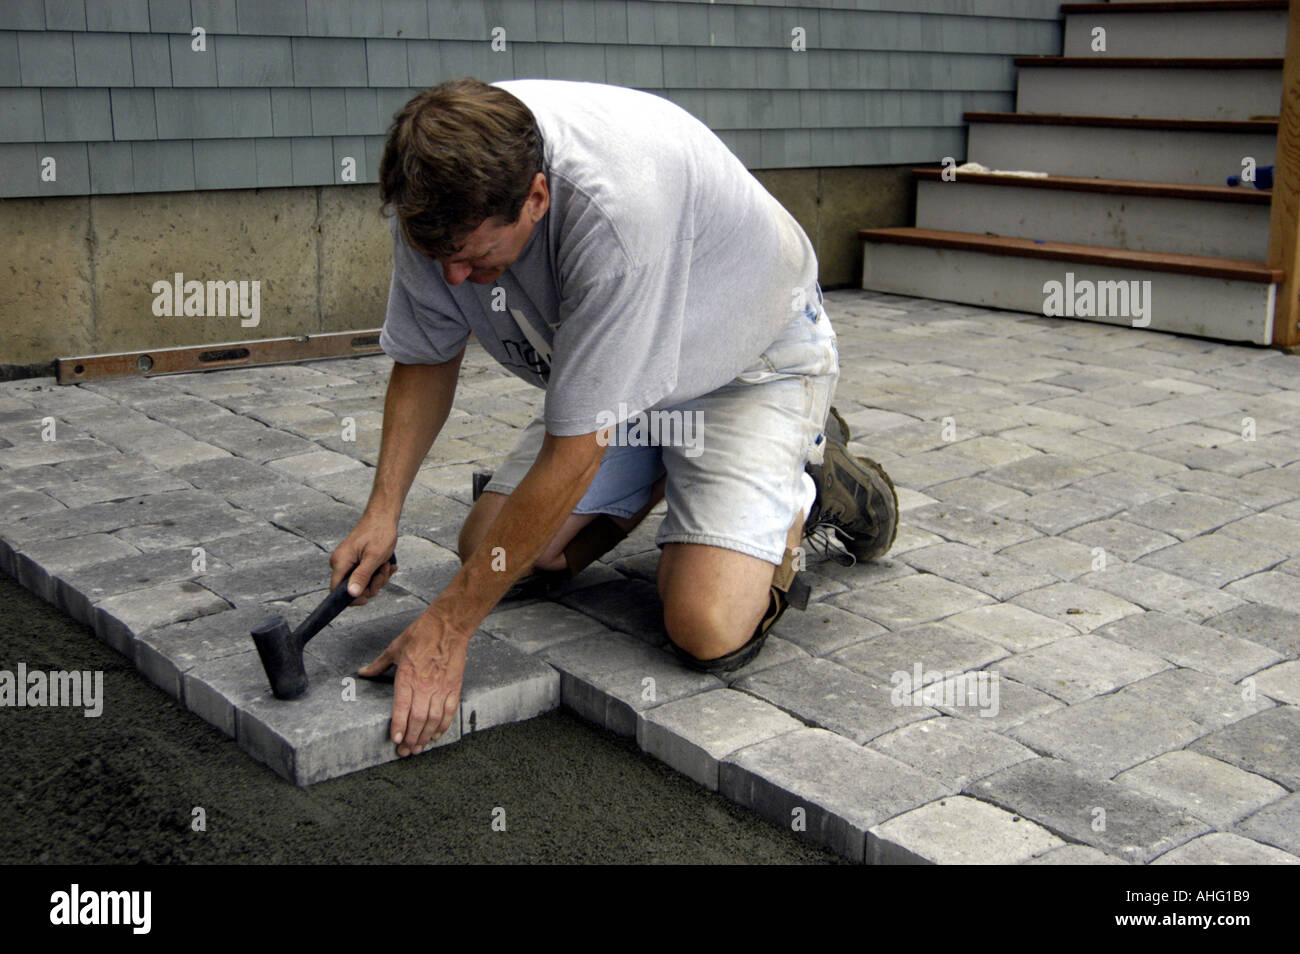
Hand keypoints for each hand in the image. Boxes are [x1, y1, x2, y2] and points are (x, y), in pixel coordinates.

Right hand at [330, 512, 398, 605]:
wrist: (383, 517)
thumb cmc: (379, 533)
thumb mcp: (374, 557)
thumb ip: (362, 576)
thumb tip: (352, 594)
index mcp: (340, 562)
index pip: (336, 591)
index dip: (352, 598)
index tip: (367, 597)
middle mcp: (340, 563)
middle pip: (353, 588)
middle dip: (372, 583)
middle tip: (383, 570)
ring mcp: (348, 562)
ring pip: (362, 582)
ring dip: (378, 577)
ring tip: (386, 564)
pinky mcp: (355, 561)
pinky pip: (366, 575)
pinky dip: (378, 572)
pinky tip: (386, 564)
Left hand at [358, 611, 468, 754]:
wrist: (448, 626)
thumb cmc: (421, 634)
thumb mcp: (395, 648)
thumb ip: (378, 665)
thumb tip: (363, 672)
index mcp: (407, 677)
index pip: (401, 709)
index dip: (398, 727)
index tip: (396, 740)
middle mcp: (424, 686)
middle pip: (417, 719)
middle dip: (411, 739)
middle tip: (405, 752)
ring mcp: (440, 688)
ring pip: (433, 720)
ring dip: (425, 737)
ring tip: (419, 748)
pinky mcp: (453, 687)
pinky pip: (449, 711)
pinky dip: (443, 726)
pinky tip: (436, 734)